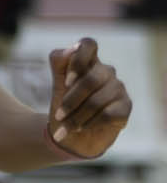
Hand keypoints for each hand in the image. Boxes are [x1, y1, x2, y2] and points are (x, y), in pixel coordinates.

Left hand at [46, 37, 129, 158]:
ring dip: (77, 117)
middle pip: (91, 79)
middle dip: (71, 101)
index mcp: (88, 63)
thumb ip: (60, 64)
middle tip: (58, 115)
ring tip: (66, 127)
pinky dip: (89, 123)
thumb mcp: (57, 86)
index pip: (88, 44)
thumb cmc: (65, 108)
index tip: (67, 82)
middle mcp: (106, 72)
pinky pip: (107, 114)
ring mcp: (118, 88)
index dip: (78, 60)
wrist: (72, 137)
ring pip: (97, 100)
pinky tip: (81, 128)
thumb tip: (71, 49)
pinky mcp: (126, 106)